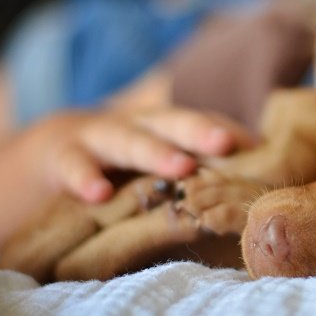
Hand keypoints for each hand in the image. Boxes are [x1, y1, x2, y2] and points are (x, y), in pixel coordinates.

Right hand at [42, 107, 254, 202]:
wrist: (53, 150)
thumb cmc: (124, 164)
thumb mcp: (160, 162)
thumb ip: (199, 171)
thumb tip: (253, 188)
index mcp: (167, 125)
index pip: (203, 123)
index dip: (230, 133)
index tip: (262, 150)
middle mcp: (139, 124)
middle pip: (172, 122)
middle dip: (200, 131)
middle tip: (226, 144)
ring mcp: (99, 136)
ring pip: (129, 139)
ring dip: (156, 152)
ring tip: (182, 167)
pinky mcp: (62, 157)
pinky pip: (74, 166)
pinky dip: (85, 177)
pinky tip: (98, 194)